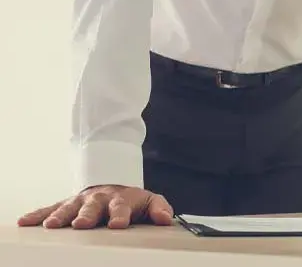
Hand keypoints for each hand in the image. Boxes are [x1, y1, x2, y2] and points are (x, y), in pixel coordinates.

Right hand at [17, 185, 173, 228]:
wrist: (113, 184)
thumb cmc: (131, 200)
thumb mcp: (150, 201)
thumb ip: (159, 208)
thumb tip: (166, 219)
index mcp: (120, 200)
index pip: (121, 208)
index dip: (120, 215)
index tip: (117, 224)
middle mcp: (99, 200)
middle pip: (92, 207)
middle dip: (87, 215)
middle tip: (81, 224)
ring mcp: (81, 202)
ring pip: (69, 207)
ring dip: (61, 216)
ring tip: (51, 226)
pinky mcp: (66, 205)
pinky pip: (50, 208)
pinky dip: (38, 215)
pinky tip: (26, 222)